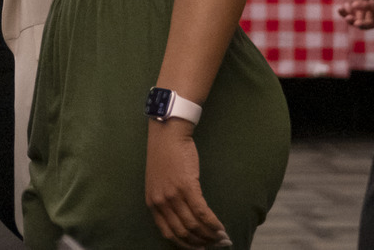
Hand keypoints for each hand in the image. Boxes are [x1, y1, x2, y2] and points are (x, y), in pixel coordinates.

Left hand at [145, 119, 229, 247]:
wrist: (167, 135)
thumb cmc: (165, 157)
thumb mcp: (158, 183)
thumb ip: (166, 201)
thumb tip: (185, 220)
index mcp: (152, 203)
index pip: (168, 233)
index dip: (185, 245)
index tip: (198, 248)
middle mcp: (161, 202)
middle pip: (183, 232)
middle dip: (200, 242)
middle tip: (213, 245)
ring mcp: (173, 195)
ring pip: (194, 225)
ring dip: (209, 235)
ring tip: (220, 238)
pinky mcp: (187, 186)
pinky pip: (202, 212)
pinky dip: (213, 224)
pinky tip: (220, 228)